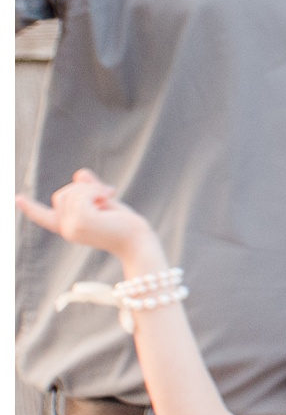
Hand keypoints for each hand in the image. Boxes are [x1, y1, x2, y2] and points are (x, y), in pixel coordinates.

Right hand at [17, 169, 159, 266]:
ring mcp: (72, 227)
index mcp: (69, 228)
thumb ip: (91, 189)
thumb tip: (79, 173)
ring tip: (109, 194)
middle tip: (107, 192)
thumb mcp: (105, 203)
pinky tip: (109, 195)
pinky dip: (95, 190)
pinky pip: (81, 195)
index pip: (45, 218)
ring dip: (91, 188)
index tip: (17, 198)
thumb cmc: (126, 225)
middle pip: (61, 195)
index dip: (31, 208)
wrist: (138, 241)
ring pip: (70, 193)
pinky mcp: (82, 222)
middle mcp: (67, 229)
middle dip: (82, 188)